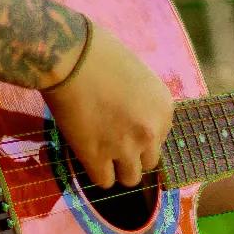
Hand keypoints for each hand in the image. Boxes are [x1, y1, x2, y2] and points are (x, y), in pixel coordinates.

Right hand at [42, 19, 174, 188]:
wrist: (69, 57)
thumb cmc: (99, 52)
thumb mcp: (138, 76)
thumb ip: (142, 102)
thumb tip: (132, 116)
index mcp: (164, 109)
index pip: (160, 138)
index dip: (140, 134)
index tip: (123, 126)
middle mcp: (151, 132)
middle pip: (148, 162)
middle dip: (132, 154)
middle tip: (112, 141)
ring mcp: (125, 147)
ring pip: (130, 178)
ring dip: (117, 168)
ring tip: (101, 154)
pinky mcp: (97, 157)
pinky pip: (103, 181)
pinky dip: (96, 172)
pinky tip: (87, 157)